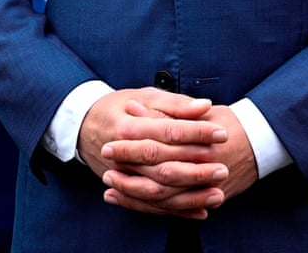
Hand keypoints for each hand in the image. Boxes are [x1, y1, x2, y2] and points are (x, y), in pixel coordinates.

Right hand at [78, 88, 229, 218]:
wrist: (83, 126)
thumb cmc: (119, 107)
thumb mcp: (143, 95)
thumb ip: (175, 103)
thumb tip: (205, 106)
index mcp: (128, 127)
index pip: (167, 131)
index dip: (196, 133)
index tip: (221, 133)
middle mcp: (123, 155)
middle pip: (162, 166)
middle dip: (196, 169)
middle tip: (223, 167)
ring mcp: (122, 175)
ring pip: (158, 192)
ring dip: (189, 196)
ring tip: (217, 193)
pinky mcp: (125, 188)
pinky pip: (152, 205)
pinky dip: (177, 211)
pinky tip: (200, 210)